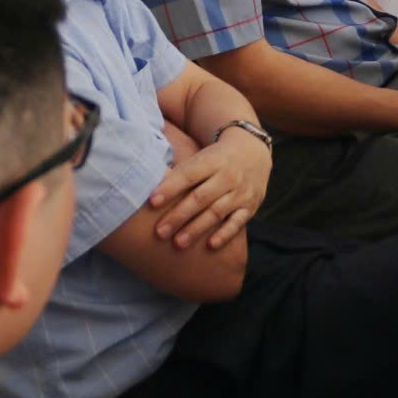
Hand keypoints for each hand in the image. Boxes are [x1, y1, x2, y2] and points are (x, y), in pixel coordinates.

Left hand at [147, 130, 269, 249]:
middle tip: (159, 233)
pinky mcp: (250, 206)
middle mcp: (227, 175)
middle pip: (200, 197)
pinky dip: (225, 234)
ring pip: (217, 211)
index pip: (189, 174)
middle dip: (179, 215)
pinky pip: (238, 222)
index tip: (152, 202)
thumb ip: (179, 173)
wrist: (254, 152)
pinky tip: (210, 245)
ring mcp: (240, 191)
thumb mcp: (201, 157)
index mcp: (212, 161)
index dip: (170, 188)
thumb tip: (143, 182)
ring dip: (197, 228)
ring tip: (178, 243)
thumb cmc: (215, 159)